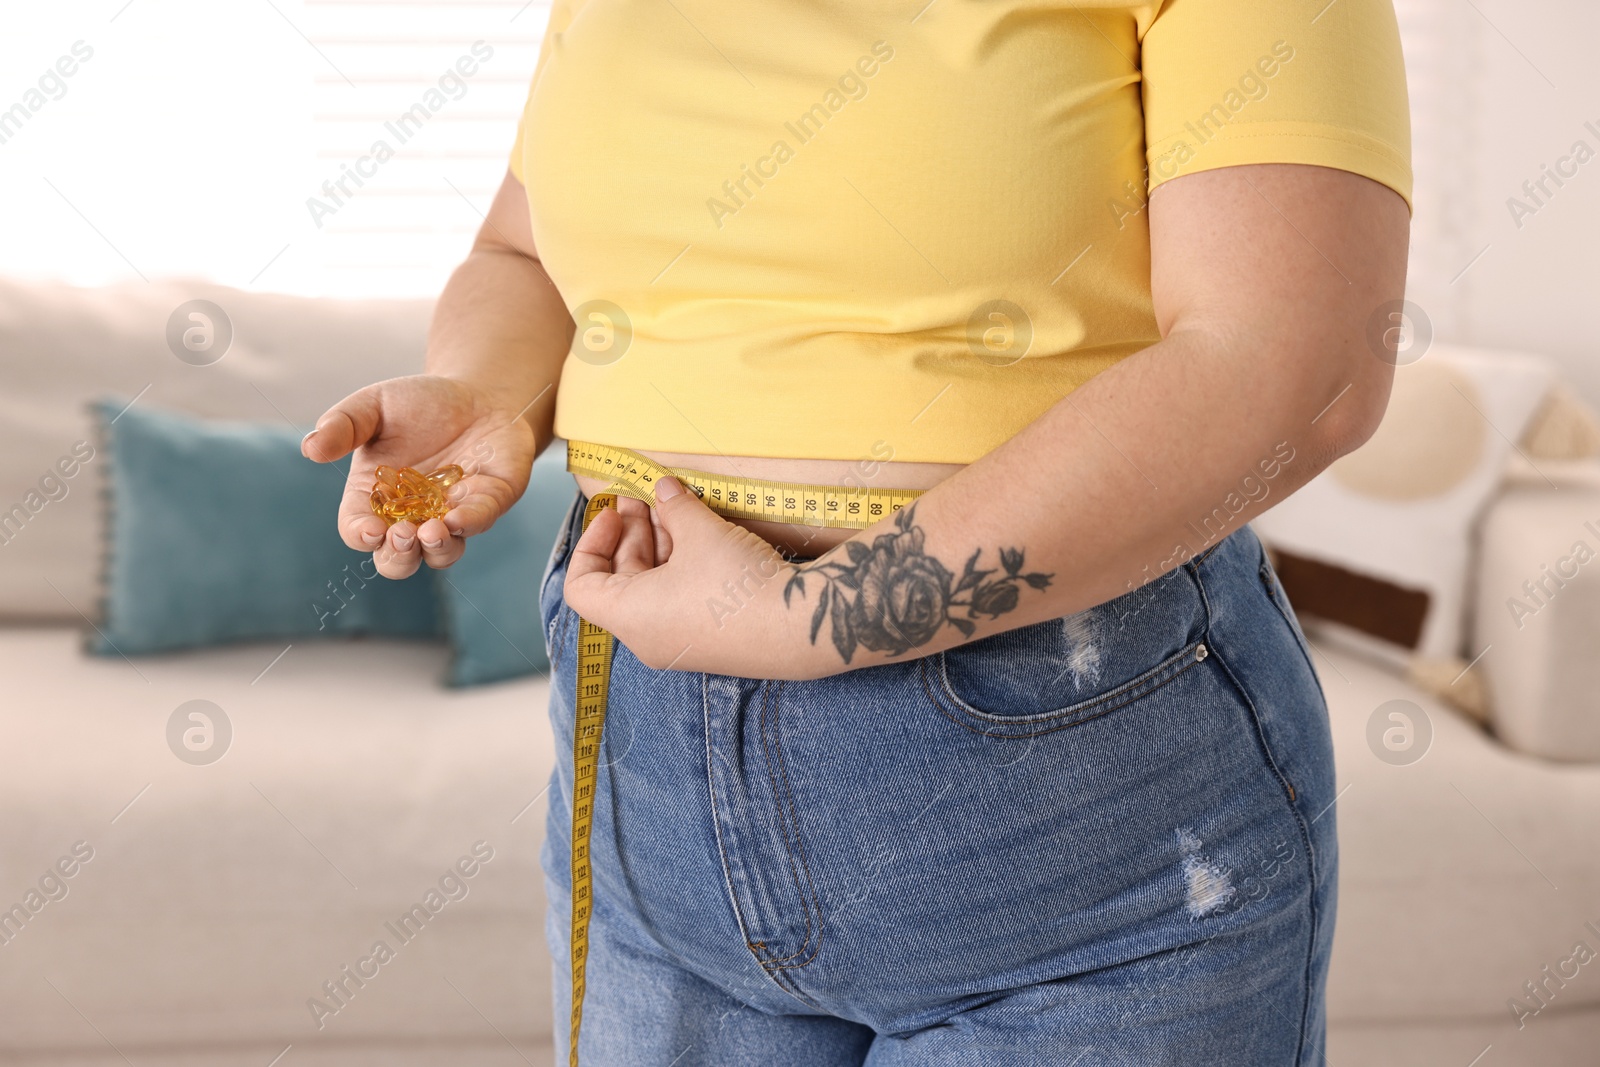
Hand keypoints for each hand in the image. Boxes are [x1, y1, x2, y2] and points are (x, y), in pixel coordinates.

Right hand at [302, 375, 535, 578]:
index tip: (370, 530)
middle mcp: (412, 517)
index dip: (361, 536)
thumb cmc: (417, 403)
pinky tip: (460, 516)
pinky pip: (480, 521)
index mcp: (375, 498)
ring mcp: (451, 515)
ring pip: (441, 555)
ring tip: (431, 531)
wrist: (475, 392)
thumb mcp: (374, 405)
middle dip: (398, 556)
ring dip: (436, 549)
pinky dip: (470, 522)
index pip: (359, 531)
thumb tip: (310, 448)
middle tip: (402, 534)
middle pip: (398, 560)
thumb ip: (343, 425)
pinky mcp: (488, 503)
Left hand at [562, 477, 825, 679]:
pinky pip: (678, 602)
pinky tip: (701, 536)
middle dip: (631, 535)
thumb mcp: (701, 532)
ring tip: (677, 509)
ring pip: (651, 590)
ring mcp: (679, 643)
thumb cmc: (740, 585)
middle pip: (619, 582)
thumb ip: (674, 507)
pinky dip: (680, 568)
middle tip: (646, 497)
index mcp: (630, 616)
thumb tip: (663, 490)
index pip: (581, 585)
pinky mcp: (708, 641)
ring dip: (659, 547)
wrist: (800, 627)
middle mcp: (647, 637)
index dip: (591, 543)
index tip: (614, 513)